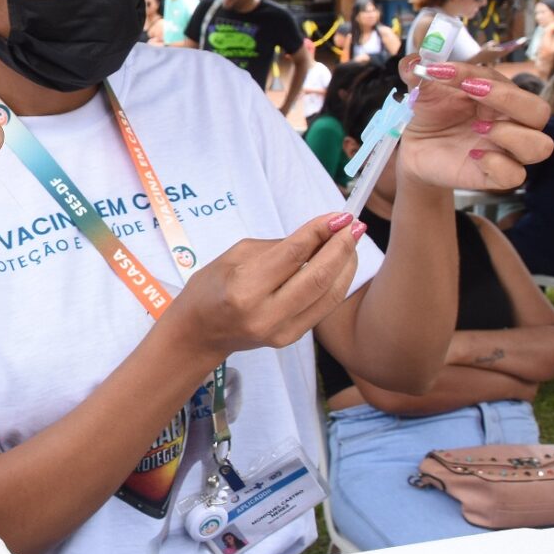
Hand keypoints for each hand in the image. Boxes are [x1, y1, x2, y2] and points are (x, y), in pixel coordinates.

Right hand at [165, 213, 361, 361]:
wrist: (199, 333)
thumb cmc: (209, 289)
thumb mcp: (233, 257)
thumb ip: (277, 247)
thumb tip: (319, 234)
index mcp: (244, 289)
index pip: (293, 254)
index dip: (320, 231)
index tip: (339, 215)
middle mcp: (266, 313)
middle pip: (318, 277)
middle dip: (341, 247)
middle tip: (354, 225)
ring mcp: (282, 331)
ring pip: (329, 295)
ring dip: (346, 265)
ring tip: (352, 242)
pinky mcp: (292, 338)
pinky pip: (324, 307)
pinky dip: (338, 283)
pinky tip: (341, 264)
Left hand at [397, 57, 551, 189]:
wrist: (416, 149)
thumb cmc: (431, 116)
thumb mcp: (423, 92)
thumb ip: (417, 73)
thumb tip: (413, 60)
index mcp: (500, 98)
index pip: (504, 82)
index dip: (474, 73)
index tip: (440, 71)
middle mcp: (511, 123)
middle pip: (539, 111)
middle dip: (509, 98)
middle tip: (471, 90)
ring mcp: (506, 151)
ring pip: (540, 145)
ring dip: (512, 134)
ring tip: (478, 127)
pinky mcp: (495, 176)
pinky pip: (515, 175)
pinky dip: (498, 165)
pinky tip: (473, 156)